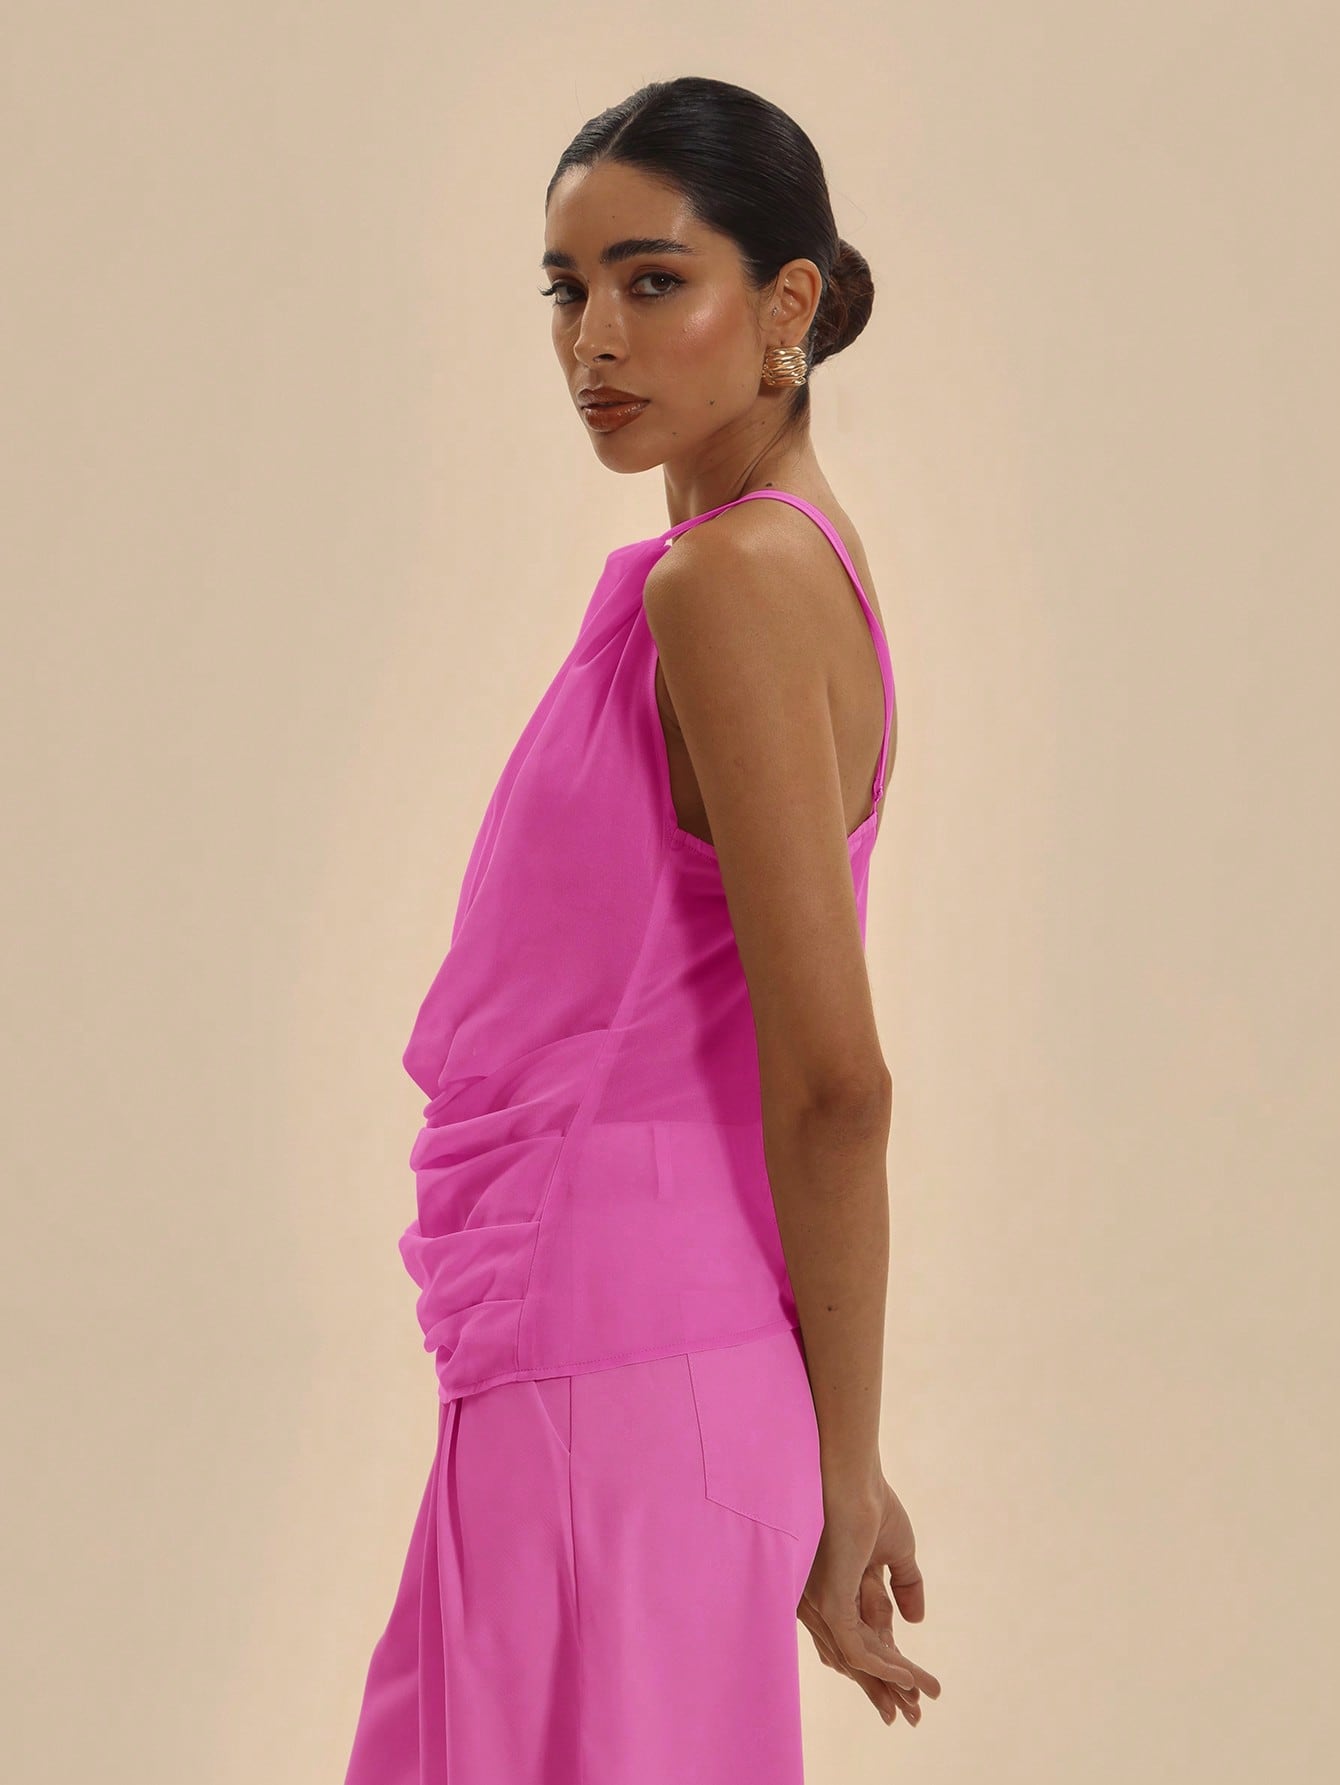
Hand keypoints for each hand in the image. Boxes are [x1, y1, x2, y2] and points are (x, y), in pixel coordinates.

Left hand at [796, 1469, 941, 1727]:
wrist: (853, 1474)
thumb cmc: (870, 1501)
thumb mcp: (897, 1550)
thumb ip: (906, 1585)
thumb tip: (915, 1622)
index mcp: (836, 1591)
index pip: (859, 1640)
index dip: (885, 1667)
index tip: (911, 1693)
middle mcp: (823, 1603)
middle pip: (855, 1659)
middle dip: (885, 1690)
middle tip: (914, 1716)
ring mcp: (823, 1603)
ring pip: (860, 1658)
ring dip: (893, 1682)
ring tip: (921, 1700)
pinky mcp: (829, 1600)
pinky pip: (856, 1648)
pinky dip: (884, 1667)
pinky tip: (908, 1677)